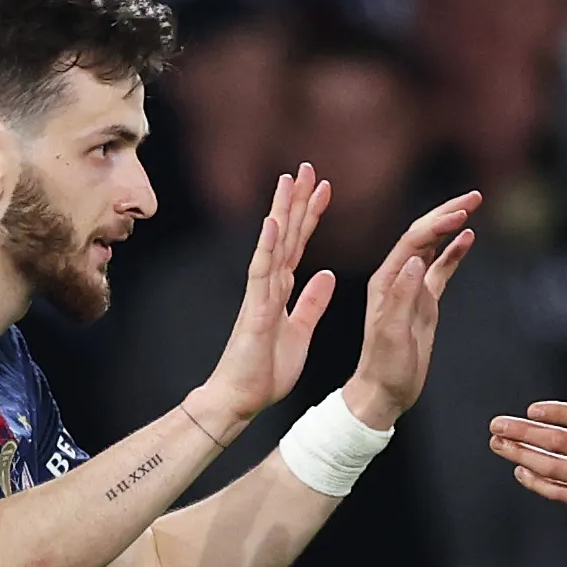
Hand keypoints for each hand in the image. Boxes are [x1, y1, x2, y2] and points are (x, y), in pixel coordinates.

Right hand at [191, 165, 336, 435]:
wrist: (240, 399)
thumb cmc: (264, 372)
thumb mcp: (301, 331)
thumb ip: (312, 302)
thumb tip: (326, 275)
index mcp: (280, 290)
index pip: (298, 244)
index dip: (311, 216)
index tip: (324, 188)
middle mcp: (268, 285)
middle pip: (285, 235)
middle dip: (296, 200)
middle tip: (307, 167)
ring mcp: (259, 294)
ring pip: (272, 245)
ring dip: (280, 212)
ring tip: (288, 180)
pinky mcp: (255, 310)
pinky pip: (261, 273)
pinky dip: (266, 247)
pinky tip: (273, 223)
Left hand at [341, 190, 480, 429]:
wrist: (382, 393)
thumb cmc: (384, 369)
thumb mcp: (392, 334)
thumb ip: (402, 296)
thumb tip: (417, 260)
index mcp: (386, 281)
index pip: (413, 241)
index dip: (437, 224)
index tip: (461, 213)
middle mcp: (397, 279)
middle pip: (424, 235)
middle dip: (447, 212)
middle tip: (474, 196)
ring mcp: (412, 289)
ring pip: (433, 247)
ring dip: (451, 225)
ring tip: (473, 205)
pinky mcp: (424, 302)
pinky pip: (441, 269)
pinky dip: (454, 252)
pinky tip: (468, 237)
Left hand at [489, 341, 566, 522]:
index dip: (557, 413)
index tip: (531, 410)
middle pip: (562, 444)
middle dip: (525, 434)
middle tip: (497, 426)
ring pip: (556, 469)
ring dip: (523, 456)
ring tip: (499, 444)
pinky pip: (562, 494)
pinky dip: (539, 483)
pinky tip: (520, 469)